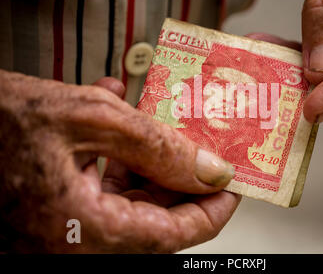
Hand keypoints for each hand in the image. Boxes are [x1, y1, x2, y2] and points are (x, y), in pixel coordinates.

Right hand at [0, 70, 237, 252]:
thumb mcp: (86, 118)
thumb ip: (155, 146)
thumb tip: (209, 169)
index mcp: (83, 232)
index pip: (173, 235)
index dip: (211, 210)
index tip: (232, 185)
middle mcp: (72, 241)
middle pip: (153, 218)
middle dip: (181, 179)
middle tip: (203, 147)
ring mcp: (61, 229)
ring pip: (129, 201)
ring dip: (149, 161)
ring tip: (162, 126)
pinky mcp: (54, 208)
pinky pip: (100, 188)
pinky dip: (117, 156)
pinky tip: (119, 117)